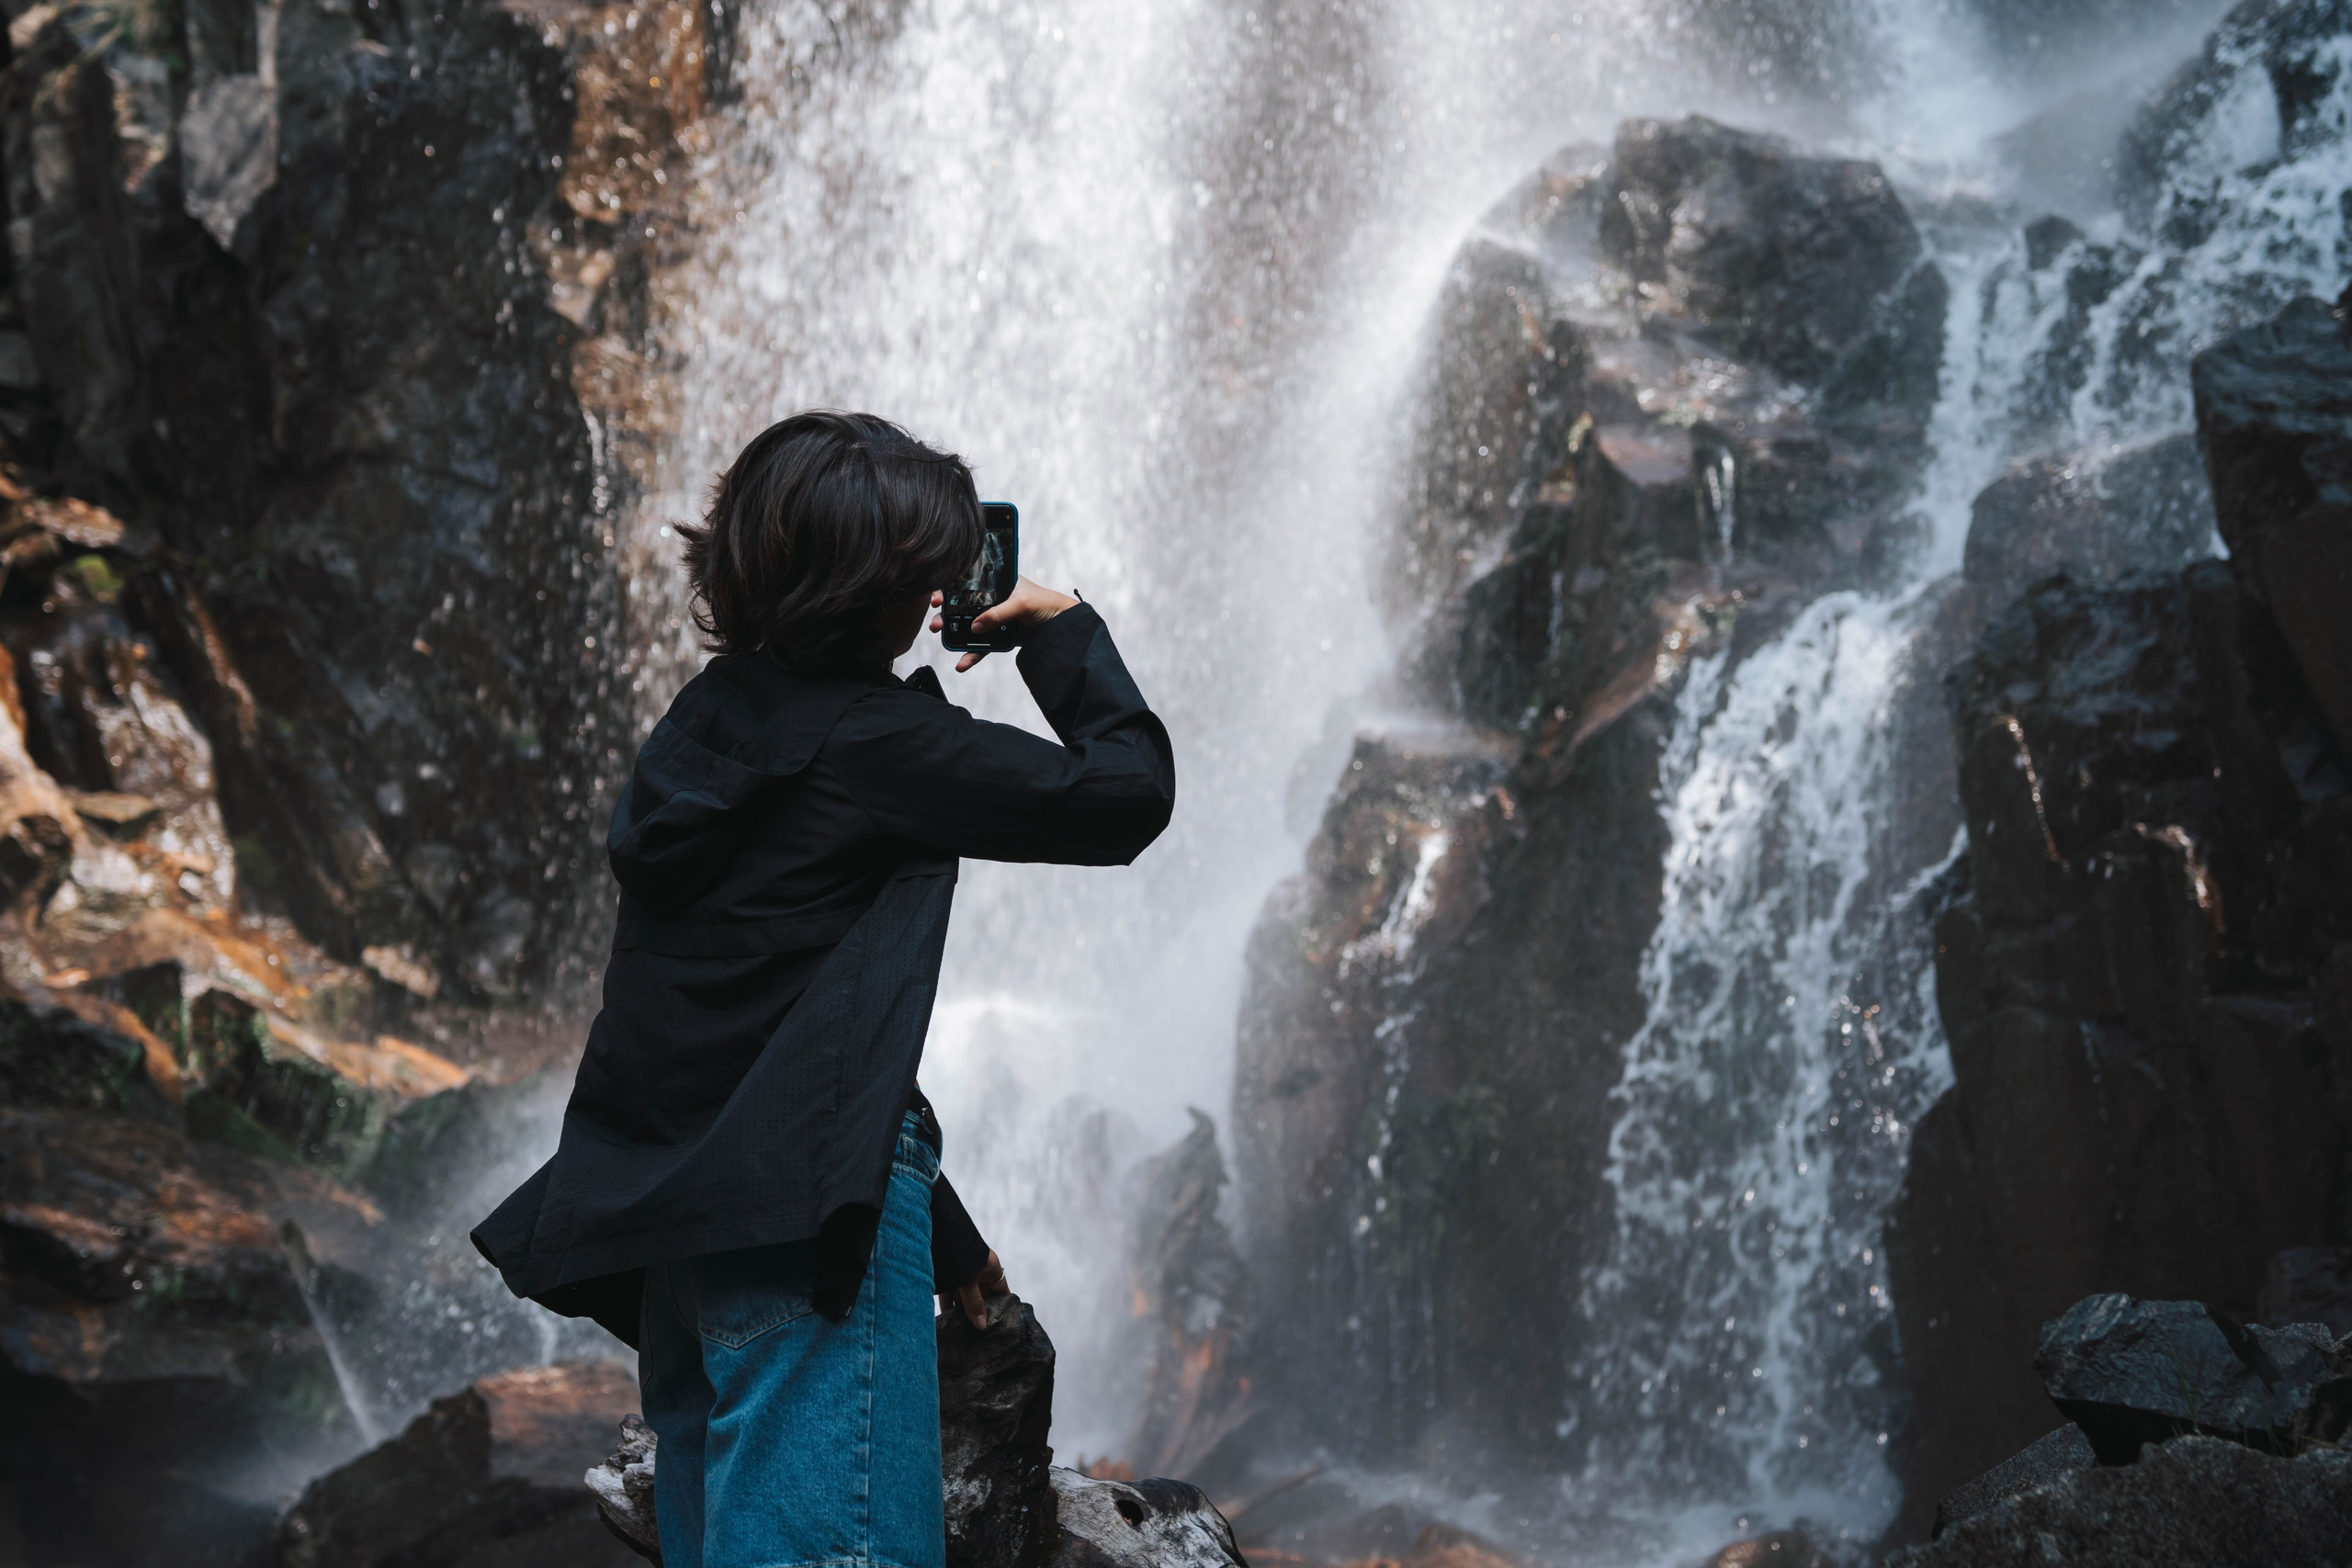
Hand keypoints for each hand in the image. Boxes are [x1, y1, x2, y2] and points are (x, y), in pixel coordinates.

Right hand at [927, 577, 1078, 671]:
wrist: (1064, 627)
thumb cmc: (1046, 604)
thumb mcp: (1022, 603)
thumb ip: (998, 613)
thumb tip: (974, 627)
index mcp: (998, 584)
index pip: (969, 584)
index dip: (951, 590)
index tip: (937, 598)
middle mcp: (994, 600)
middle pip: (964, 607)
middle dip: (947, 615)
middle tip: (935, 623)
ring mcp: (996, 619)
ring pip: (970, 628)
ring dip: (955, 635)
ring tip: (943, 640)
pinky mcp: (1001, 637)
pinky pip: (982, 647)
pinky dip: (972, 655)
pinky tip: (962, 664)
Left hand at [952, 1249, 1007, 1329]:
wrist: (936, 1235)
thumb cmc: (959, 1254)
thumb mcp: (968, 1281)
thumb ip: (974, 1303)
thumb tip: (981, 1325)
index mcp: (990, 1268)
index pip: (1001, 1291)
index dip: (1002, 1306)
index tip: (1001, 1323)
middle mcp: (978, 1271)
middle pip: (981, 1296)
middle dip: (978, 1312)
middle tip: (978, 1332)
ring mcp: (962, 1274)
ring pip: (964, 1296)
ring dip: (961, 1311)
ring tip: (961, 1330)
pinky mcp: (947, 1276)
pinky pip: (950, 1294)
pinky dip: (948, 1305)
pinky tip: (947, 1319)